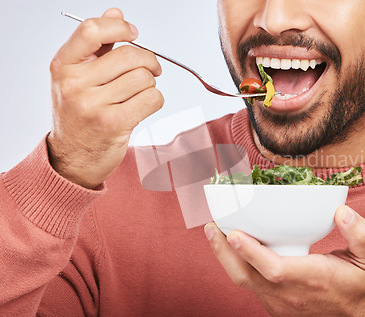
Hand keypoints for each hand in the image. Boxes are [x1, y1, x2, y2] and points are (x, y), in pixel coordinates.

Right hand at [48, 8, 163, 188]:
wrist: (73, 158)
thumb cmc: (78, 115)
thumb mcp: (77, 77)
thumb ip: (97, 45)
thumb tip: (116, 13)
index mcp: (63, 66)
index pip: (93, 30)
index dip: (120, 27)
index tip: (133, 33)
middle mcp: (75, 83)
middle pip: (130, 55)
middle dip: (149, 61)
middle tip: (150, 69)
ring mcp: (93, 105)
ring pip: (145, 78)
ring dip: (151, 84)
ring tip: (139, 93)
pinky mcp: (114, 123)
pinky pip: (152, 98)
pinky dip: (155, 100)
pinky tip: (142, 106)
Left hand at [205, 205, 364, 315]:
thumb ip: (361, 234)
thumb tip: (343, 211)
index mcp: (313, 279)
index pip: (275, 269)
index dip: (251, 252)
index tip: (233, 233)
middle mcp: (292, 294)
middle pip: (248, 277)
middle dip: (224, 253)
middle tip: (212, 228)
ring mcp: (282, 303)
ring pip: (245, 282)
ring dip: (226, 258)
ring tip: (216, 234)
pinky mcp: (278, 306)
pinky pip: (252, 286)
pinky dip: (239, 267)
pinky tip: (234, 249)